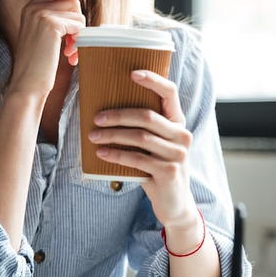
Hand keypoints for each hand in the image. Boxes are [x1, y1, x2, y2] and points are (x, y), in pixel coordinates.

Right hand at [8, 0, 84, 98]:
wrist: (27, 85)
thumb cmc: (37, 65)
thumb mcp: (41, 36)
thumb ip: (53, 19)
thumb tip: (76, 6)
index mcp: (29, 8)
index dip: (69, 11)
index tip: (69, 32)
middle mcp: (33, 6)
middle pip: (71, 0)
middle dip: (77, 22)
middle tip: (72, 43)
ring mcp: (41, 14)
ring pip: (77, 12)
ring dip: (79, 32)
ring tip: (71, 50)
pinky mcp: (50, 24)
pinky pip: (78, 23)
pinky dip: (79, 39)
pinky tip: (70, 55)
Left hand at [88, 69, 196, 227]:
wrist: (174, 203)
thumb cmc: (157, 168)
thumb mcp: (154, 145)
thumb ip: (143, 128)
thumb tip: (105, 110)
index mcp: (178, 122)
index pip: (170, 92)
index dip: (153, 80)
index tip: (132, 73)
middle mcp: (182, 135)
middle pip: (147, 115)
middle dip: (117, 115)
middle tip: (96, 117)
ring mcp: (178, 154)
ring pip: (140, 137)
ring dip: (112, 135)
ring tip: (94, 136)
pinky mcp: (169, 172)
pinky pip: (137, 158)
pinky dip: (115, 155)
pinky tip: (101, 154)